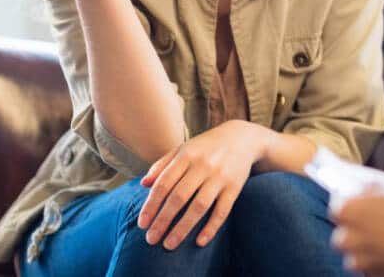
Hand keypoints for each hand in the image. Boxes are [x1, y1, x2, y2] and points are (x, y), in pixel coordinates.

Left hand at [137, 120, 273, 249]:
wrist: (242, 138)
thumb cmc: (206, 147)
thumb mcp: (183, 149)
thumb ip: (162, 165)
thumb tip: (143, 184)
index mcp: (186, 155)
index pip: (164, 184)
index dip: (151, 205)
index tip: (142, 224)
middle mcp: (203, 166)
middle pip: (179, 197)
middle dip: (163, 220)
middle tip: (151, 239)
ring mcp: (220, 176)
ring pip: (199, 206)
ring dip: (183, 228)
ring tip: (169, 245)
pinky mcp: (235, 187)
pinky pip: (222, 210)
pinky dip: (211, 227)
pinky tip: (199, 242)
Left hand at [332, 193, 383, 276]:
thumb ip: (370, 191)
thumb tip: (360, 191)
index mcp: (348, 210)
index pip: (337, 207)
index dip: (352, 206)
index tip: (363, 205)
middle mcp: (348, 238)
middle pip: (343, 233)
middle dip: (358, 229)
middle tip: (380, 222)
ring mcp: (360, 261)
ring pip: (356, 254)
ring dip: (368, 247)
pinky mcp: (375, 276)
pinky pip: (370, 268)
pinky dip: (380, 261)